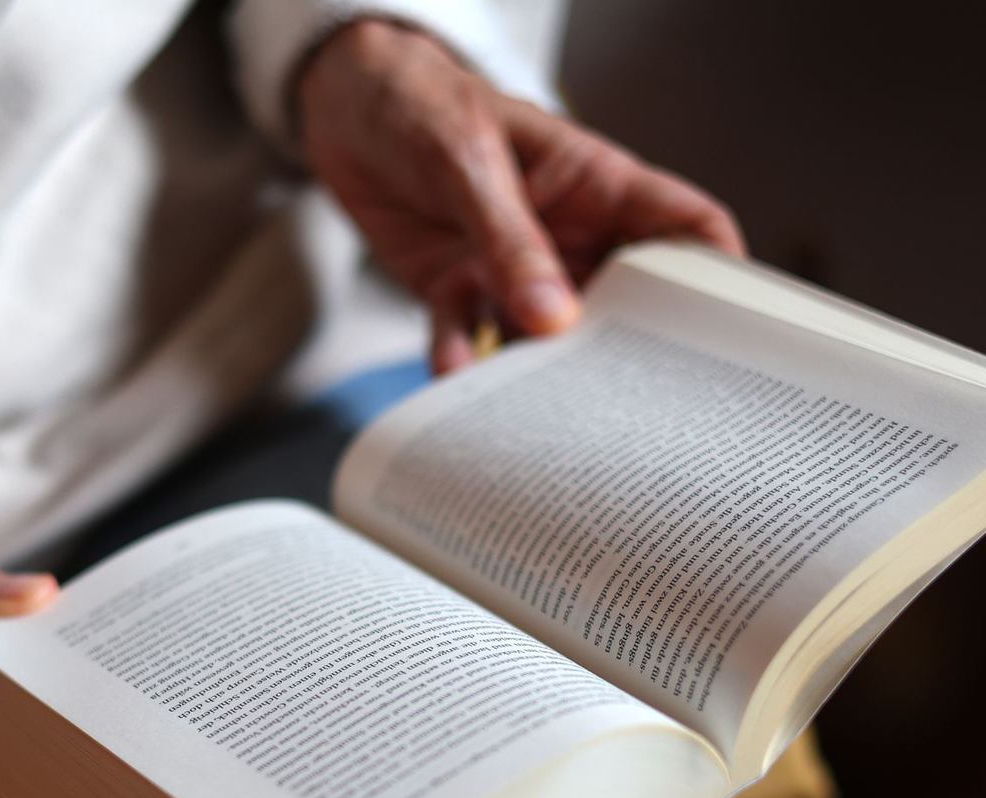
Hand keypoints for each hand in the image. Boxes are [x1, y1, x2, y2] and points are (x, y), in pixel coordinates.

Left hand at [297, 20, 743, 372]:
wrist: (347, 109)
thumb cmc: (422, 104)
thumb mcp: (470, 163)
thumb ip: (509, 241)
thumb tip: (551, 317)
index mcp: (596, 187)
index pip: (684, 229)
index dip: (718, 278)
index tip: (732, 336)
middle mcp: (566, 237)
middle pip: (623, 306)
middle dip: (629, 354)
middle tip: (630, 404)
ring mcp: (514, 271)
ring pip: (548, 339)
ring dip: (543, 374)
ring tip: (540, 411)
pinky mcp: (461, 292)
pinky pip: (471, 342)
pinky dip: (464, 364)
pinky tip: (455, 377)